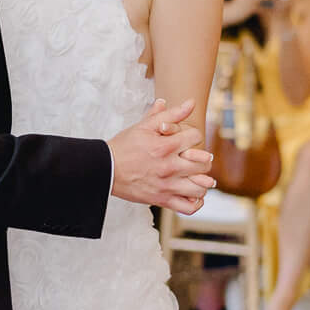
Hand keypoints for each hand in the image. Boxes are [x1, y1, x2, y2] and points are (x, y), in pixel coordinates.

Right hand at [109, 98, 213, 213]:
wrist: (105, 169)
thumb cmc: (124, 146)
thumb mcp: (145, 126)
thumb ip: (170, 114)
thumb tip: (191, 103)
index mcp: (166, 146)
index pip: (196, 137)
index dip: (193, 135)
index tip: (187, 139)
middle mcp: (170, 167)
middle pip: (204, 163)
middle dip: (203, 158)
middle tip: (196, 158)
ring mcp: (167, 186)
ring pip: (201, 187)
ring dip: (203, 181)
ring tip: (196, 176)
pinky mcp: (162, 200)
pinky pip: (189, 206)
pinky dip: (196, 201)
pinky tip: (193, 193)